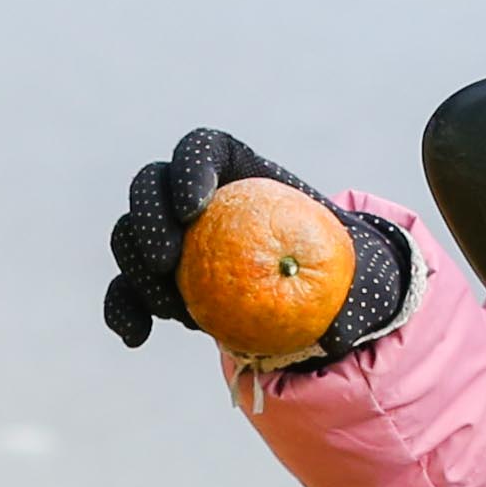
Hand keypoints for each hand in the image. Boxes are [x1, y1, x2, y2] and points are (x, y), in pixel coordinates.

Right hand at [100, 127, 414, 362]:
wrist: (317, 299)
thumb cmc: (342, 272)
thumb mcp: (360, 276)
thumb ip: (350, 300)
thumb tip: (337, 333)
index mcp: (239, 171)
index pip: (202, 149)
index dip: (190, 169)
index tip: (195, 208)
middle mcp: (196, 197)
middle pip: (150, 185)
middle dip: (148, 218)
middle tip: (167, 261)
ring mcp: (173, 238)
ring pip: (130, 237)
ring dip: (137, 270)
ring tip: (171, 309)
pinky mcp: (162, 281)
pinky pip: (129, 289)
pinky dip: (125, 309)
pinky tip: (136, 337)